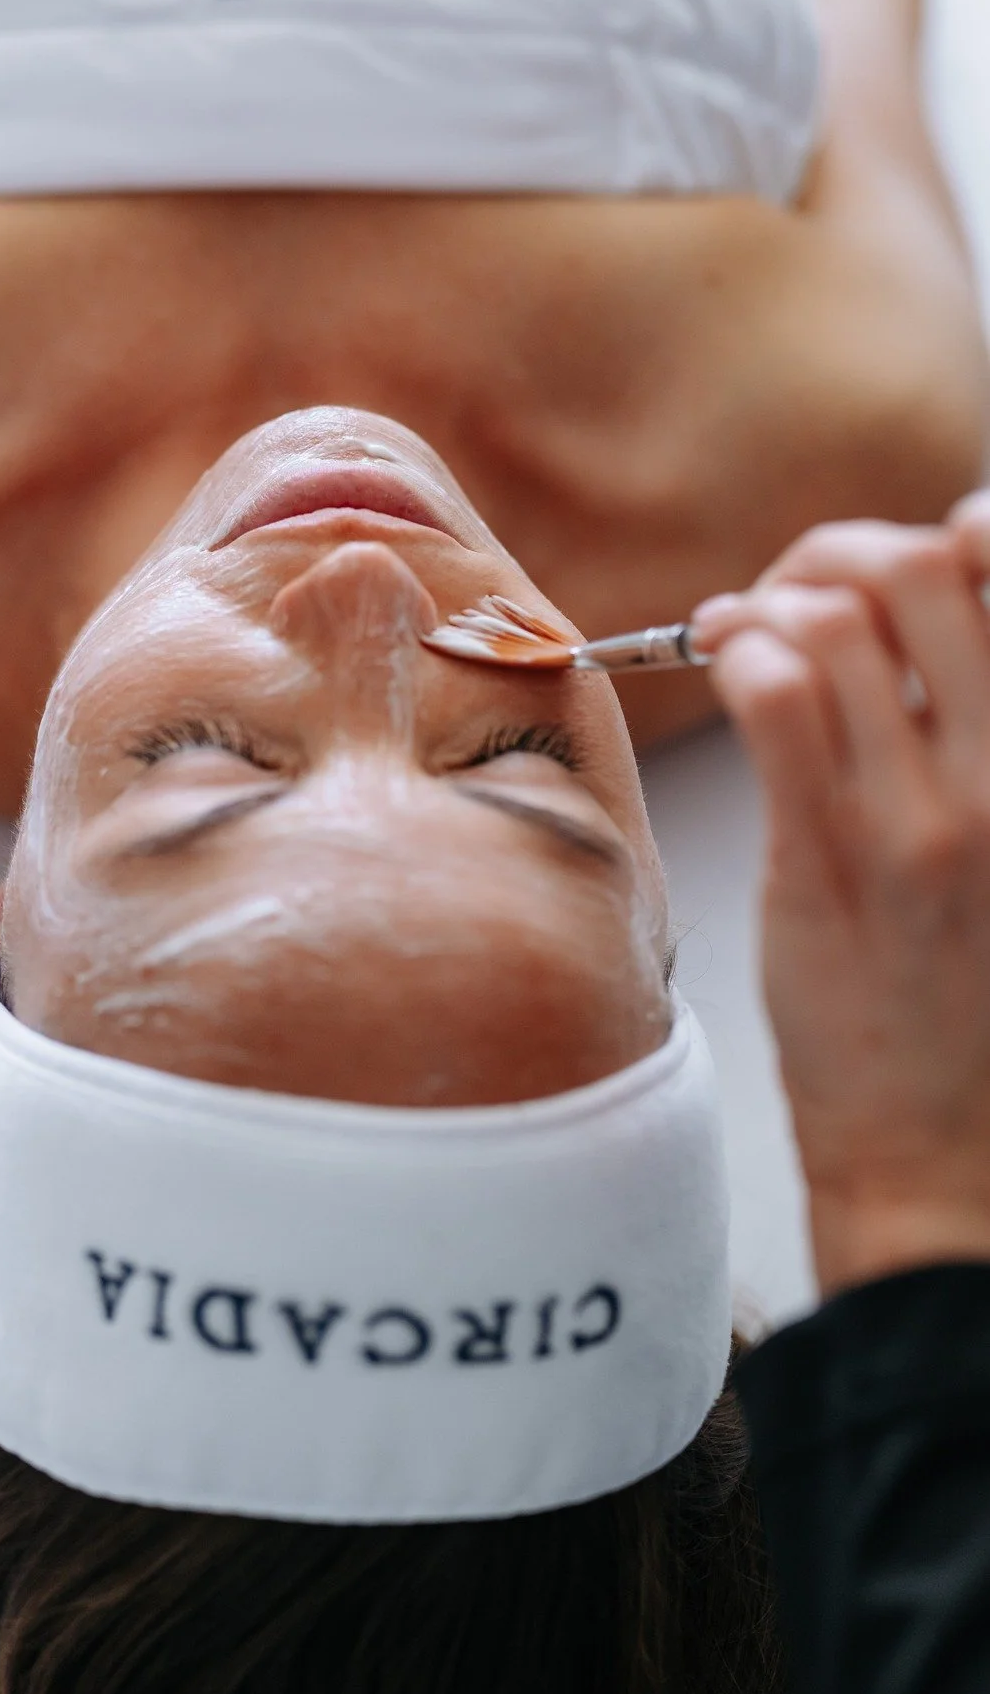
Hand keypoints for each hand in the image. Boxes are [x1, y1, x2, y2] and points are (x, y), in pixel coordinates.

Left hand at [690, 503, 989, 1294]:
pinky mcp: (826, 860)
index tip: (913, 562)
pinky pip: (774, 693)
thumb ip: (980, 733)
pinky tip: (728, 669)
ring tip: (748, 634)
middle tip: (805, 597)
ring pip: (838, 615)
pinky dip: (738, 652)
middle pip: (925, 567)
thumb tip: (936, 594)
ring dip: (775, 602)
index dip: (960, 536)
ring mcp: (921, 818)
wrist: (947, 1157)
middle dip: (844, 555)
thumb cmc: (984, 1000)